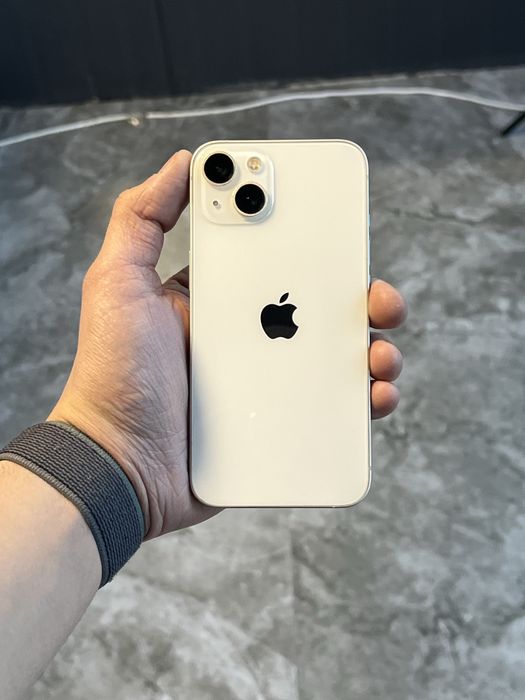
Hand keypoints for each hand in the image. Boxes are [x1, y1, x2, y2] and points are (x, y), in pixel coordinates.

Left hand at [48, 150, 406, 539]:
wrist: (119, 466)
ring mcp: (268, 382)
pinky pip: (335, 409)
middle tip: (376, 296)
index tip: (332, 227)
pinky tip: (375, 393)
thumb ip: (141, 219)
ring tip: (380, 352)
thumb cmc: (113, 375)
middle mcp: (249, 337)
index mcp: (218, 299)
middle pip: (319, 307)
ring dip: (375, 347)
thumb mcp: (117, 282)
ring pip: (338, 356)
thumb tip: (183, 163)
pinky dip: (366, 400)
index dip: (309, 242)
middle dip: (360, 295)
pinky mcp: (280, 425)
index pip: (275, 260)